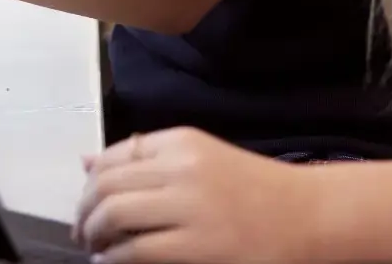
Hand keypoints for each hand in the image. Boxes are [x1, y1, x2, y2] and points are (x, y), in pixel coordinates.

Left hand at [75, 129, 320, 263]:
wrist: (309, 215)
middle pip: (105, 185)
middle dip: (83, 212)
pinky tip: (112, 262)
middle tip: (83, 232)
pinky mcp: (197, 246)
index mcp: (181, 141)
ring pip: (114, 215)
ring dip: (93, 235)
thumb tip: (84, 162)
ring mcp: (190, 207)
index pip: (112, 156)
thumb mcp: (200, 158)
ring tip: (95, 248)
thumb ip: (146, 158)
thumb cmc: (254, 189)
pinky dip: (113, 258)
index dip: (89, 185)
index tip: (86, 205)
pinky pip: (136, 251)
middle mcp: (181, 167)